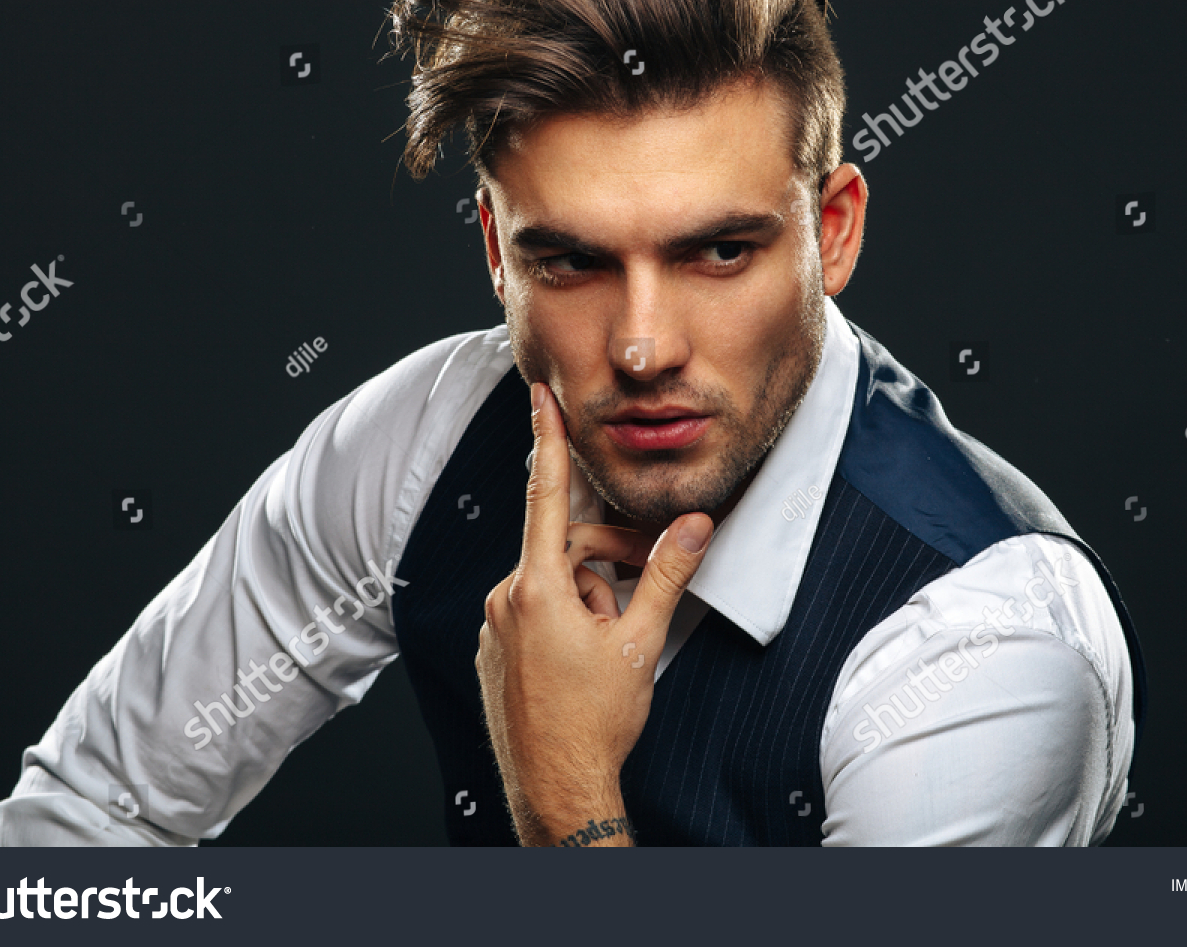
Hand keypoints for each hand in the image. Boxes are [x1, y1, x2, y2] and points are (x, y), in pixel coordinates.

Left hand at [475, 381, 713, 845]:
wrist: (555, 787)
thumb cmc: (595, 720)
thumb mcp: (640, 641)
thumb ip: (666, 574)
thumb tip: (695, 525)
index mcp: (537, 588)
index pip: (544, 496)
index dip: (546, 441)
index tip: (539, 398)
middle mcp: (505, 600)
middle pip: (562, 551)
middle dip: (603, 563)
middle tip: (638, 596)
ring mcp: (493, 629)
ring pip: (549, 586)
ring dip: (586, 599)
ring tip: (609, 644)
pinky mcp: (491, 652)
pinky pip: (529, 615)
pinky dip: (561, 623)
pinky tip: (581, 661)